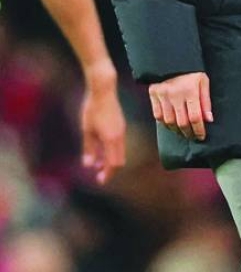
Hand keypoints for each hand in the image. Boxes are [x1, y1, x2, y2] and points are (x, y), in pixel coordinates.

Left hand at [80, 65, 126, 184]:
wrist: (103, 90)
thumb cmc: (92, 109)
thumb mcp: (87, 130)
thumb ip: (89, 148)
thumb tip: (89, 165)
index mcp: (112, 139)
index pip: (113, 163)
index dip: (107, 174)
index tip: (100, 181)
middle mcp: (120, 136)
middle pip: (119, 160)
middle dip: (110, 170)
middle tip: (99, 177)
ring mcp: (121, 131)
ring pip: (119, 152)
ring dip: (110, 160)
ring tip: (97, 165)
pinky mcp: (120, 126)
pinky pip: (118, 144)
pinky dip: (111, 151)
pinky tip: (100, 151)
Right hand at [149, 72, 213, 141]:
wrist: (170, 58)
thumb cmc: (190, 71)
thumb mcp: (203, 81)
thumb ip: (206, 101)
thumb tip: (209, 119)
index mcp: (190, 91)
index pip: (195, 117)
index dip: (199, 130)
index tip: (202, 136)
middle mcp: (175, 94)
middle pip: (181, 122)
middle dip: (189, 133)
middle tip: (193, 136)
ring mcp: (162, 95)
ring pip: (169, 121)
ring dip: (177, 130)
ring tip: (183, 132)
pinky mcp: (153, 94)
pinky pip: (157, 115)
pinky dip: (165, 123)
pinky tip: (171, 125)